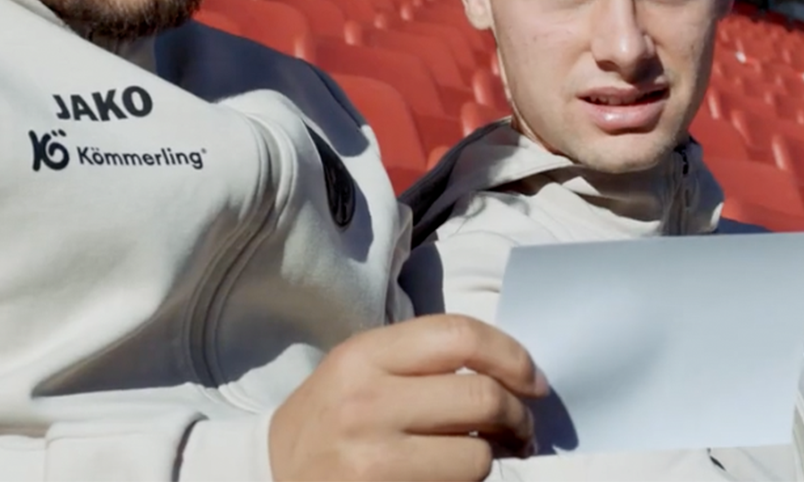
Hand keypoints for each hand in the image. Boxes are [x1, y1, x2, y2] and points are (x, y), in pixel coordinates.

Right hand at [269, 314, 546, 481]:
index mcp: (364, 356)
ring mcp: (373, 461)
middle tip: (522, 428)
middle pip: (481, 397)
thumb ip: (424, 361)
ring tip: (481, 455)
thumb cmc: (329, 419)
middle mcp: (366, 404)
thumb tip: (513, 374)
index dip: (512, 355)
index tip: (533, 380)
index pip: (459, 336)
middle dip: (518, 416)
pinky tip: (451, 477)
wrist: (270, 475)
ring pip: (477, 456)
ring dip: (491, 458)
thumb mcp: (360, 370)